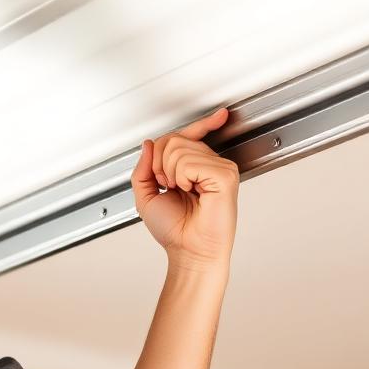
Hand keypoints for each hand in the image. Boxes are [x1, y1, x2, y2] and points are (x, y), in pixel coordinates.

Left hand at [131, 106, 239, 269]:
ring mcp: (220, 170)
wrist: (188, 252)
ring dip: (169, 174)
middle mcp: (211, 166)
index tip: (219, 116)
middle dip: (160, 164)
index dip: (200, 124)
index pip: (191, 137)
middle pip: (175, 139)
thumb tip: (149, 144)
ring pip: (179, 149)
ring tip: (181, 192)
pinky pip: (190, 163)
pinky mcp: (225, 177)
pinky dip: (182, 179)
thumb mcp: (146, 196)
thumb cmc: (175, 231)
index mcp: (197, 168)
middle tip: (169, 187)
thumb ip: (143, 169)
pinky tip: (193, 193)